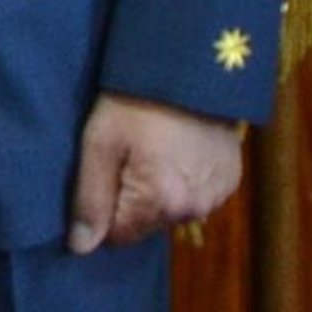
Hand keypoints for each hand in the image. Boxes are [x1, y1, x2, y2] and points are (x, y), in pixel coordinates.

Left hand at [68, 92, 243, 250]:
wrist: (189, 63)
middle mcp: (193, 209)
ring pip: (173, 210)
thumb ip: (89, 198)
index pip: (119, 236)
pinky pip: (199, 194)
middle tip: (126, 153)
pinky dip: (186, 179)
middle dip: (132, 198)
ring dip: (161, 190)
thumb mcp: (100, 140)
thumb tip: (79, 248)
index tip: (102, 172)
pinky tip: (178, 147)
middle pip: (147, 223)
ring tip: (153, 146)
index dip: (104, 207)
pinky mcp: (231, 179)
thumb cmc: (135, 99)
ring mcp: (217, 196)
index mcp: (159, 203)